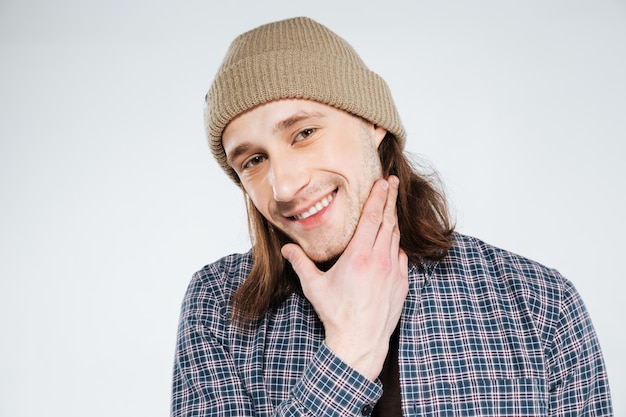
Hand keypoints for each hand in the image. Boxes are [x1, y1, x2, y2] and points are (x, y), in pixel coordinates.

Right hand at [281, 176, 408, 380]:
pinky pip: (400, 257)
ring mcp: (394, 272)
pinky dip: (395, 247)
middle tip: (394, 183)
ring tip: (390, 208)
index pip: (372, 218)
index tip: (384, 182)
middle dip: (390, 200)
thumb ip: (300, 263)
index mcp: (359, 256)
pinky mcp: (401, 284)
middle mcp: (380, 260)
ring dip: (392, 221)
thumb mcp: (314, 286)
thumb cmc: (336, 314)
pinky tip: (390, 244)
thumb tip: (286, 249)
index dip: (379, 197)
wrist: (360, 342)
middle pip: (388, 222)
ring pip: (395, 238)